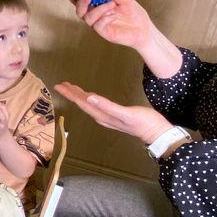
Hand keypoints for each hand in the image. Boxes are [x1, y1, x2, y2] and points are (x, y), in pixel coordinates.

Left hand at [55, 82, 171, 144]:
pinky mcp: (114, 116)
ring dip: (80, 97)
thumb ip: (107, 106)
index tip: (60, 85)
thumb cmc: (143, 122)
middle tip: (62, 84)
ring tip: (72, 89)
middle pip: (83, 103)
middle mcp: (102, 117)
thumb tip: (90, 98)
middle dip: (72, 94)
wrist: (156, 132)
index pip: (82, 102)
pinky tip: (91, 97)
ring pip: (89, 105)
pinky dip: (91, 100)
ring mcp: (108, 117)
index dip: (71, 94)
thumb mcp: (125, 114)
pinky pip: (97, 106)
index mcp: (103, 115)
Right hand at [66, 0, 155, 49]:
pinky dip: (105, 17)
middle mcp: (96, 16)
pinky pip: (98, 25)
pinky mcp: (105, 33)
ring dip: (98, 9)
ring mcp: (99, 26)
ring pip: (88, 18)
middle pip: (80, 11)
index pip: (82, 2)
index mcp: (98, 7)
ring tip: (112, 5)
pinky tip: (114, 14)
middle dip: (80, 3)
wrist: (145, 29)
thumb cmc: (135, 15)